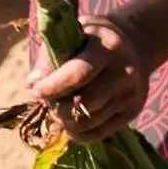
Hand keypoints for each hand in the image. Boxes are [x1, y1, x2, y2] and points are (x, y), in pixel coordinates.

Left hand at [29, 13, 163, 141]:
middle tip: (46, 101)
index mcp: (107, 48)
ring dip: (65, 121)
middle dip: (58, 106)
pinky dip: (77, 133)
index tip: (36, 91)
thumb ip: (51, 56)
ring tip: (56, 110)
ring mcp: (130, 95)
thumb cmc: (93, 39)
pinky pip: (99, 133)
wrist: (133, 44)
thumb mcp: (72, 34)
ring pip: (90, 121)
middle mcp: (124, 72)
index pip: (79, 74)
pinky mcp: (132, 113)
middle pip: (85, 102)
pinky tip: (69, 123)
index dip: (54, 86)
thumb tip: (34, 83)